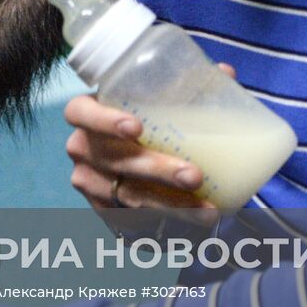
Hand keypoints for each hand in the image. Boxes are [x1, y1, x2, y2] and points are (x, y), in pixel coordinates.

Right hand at [65, 72, 237, 229]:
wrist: (127, 150)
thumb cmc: (144, 115)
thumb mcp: (156, 96)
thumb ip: (185, 84)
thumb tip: (226, 72)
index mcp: (85, 114)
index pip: (81, 114)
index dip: (105, 120)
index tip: (137, 128)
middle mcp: (81, 149)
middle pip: (115, 162)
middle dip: (157, 171)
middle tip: (195, 176)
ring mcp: (89, 183)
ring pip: (126, 198)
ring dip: (169, 208)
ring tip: (208, 212)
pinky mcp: (102, 212)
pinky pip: (128, 225)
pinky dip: (160, 230)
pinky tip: (190, 234)